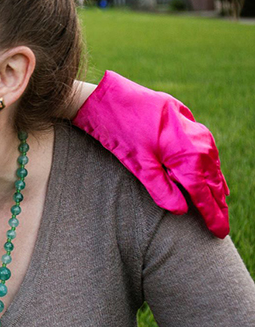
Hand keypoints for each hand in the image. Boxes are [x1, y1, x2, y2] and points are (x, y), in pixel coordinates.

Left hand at [72, 71, 229, 237]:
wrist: (105, 94)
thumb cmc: (118, 129)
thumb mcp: (137, 164)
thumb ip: (161, 189)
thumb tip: (182, 211)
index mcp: (188, 153)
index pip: (204, 192)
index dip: (213, 215)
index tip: (219, 233)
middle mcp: (198, 140)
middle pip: (213, 179)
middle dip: (217, 204)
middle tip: (221, 226)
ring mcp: (193, 127)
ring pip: (211, 163)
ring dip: (214, 184)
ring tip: (218, 204)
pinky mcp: (185, 118)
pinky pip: (203, 147)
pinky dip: (206, 165)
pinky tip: (205, 174)